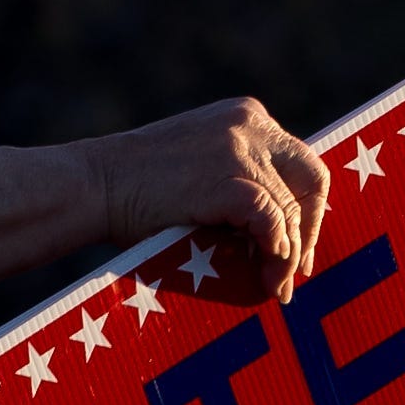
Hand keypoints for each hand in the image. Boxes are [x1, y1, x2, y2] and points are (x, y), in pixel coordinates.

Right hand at [71, 99, 333, 305]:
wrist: (93, 186)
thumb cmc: (137, 190)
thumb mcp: (200, 169)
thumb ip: (240, 181)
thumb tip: (282, 231)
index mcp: (246, 117)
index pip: (300, 162)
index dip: (308, 210)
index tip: (300, 247)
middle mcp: (251, 124)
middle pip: (311, 179)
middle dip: (310, 230)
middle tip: (299, 270)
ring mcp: (242, 149)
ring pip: (291, 210)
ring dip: (288, 256)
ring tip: (273, 287)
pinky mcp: (232, 180)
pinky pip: (275, 225)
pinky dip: (276, 254)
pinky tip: (266, 276)